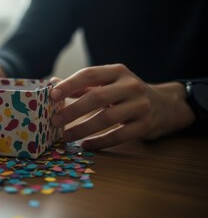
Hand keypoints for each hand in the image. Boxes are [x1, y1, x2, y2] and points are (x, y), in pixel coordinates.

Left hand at [50, 64, 194, 150]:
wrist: (165, 105)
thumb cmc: (127, 93)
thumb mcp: (109, 83)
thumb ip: (82, 84)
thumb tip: (52, 83)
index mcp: (117, 71)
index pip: (89, 74)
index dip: (69, 85)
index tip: (52, 95)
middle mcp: (130, 85)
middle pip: (96, 97)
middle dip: (72, 110)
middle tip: (55, 121)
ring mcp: (140, 105)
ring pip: (106, 118)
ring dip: (82, 129)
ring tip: (66, 136)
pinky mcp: (145, 125)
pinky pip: (119, 136)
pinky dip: (100, 142)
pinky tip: (86, 145)